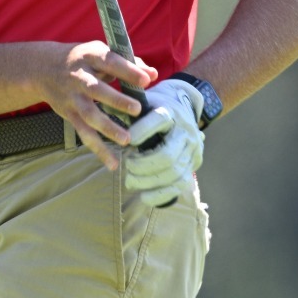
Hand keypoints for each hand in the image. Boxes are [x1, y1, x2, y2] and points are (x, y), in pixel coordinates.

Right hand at [34, 41, 155, 168]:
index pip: (110, 62)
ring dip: (107, 128)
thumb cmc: (82, 60)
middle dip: (116, 100)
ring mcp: (73, 98)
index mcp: (90, 57)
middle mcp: (79, 77)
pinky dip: (98, 149)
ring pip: (89, 114)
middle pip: (96, 90)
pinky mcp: (69, 114)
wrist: (43, 69)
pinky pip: (84, 133)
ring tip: (126, 140)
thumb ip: (128, 63)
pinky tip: (112, 163)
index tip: (146, 80)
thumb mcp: (100, 53)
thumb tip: (153, 75)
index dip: (127, 71)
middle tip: (137, 109)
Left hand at [123, 78, 204, 208]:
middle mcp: (185, 131)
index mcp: (171, 112)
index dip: (141, 132)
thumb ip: (125, 108)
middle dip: (143, 165)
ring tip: (130, 181)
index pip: (159, 120)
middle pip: (167, 155)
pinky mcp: (193, 164)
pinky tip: (144, 197)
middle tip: (127, 166)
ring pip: (173, 172)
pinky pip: (180, 184)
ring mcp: (192, 150)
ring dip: (148, 181)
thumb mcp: (142, 101)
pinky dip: (162, 194)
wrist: (182, 108)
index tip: (126, 142)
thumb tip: (105, 113)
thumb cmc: (154, 107)